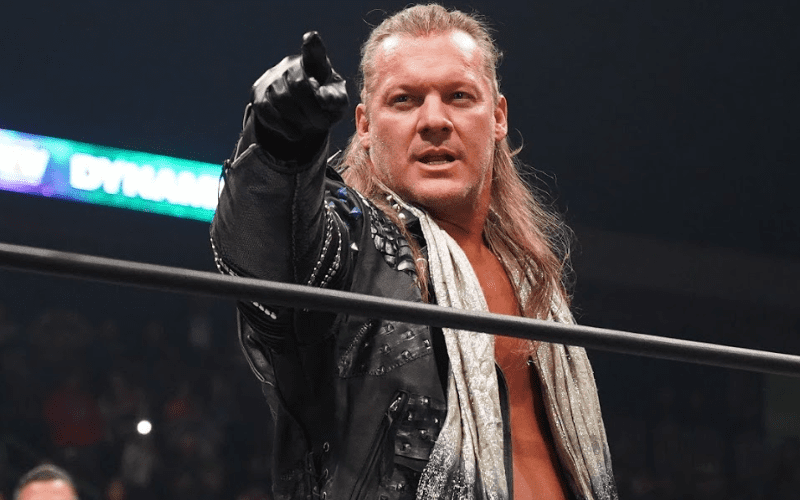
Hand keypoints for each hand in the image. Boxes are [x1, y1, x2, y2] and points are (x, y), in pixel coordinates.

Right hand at [250, 32, 348, 152]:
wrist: (301, 112)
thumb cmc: (324, 103)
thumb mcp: (337, 103)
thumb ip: (336, 100)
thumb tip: (323, 100)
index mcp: (315, 63)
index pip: (313, 50)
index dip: (312, 45)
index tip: (310, 38)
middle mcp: (291, 65)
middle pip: (298, 84)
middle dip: (312, 109)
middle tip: (323, 125)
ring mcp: (272, 78)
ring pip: (281, 99)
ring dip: (299, 119)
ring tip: (310, 128)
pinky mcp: (259, 95)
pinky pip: (267, 110)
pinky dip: (283, 126)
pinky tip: (295, 134)